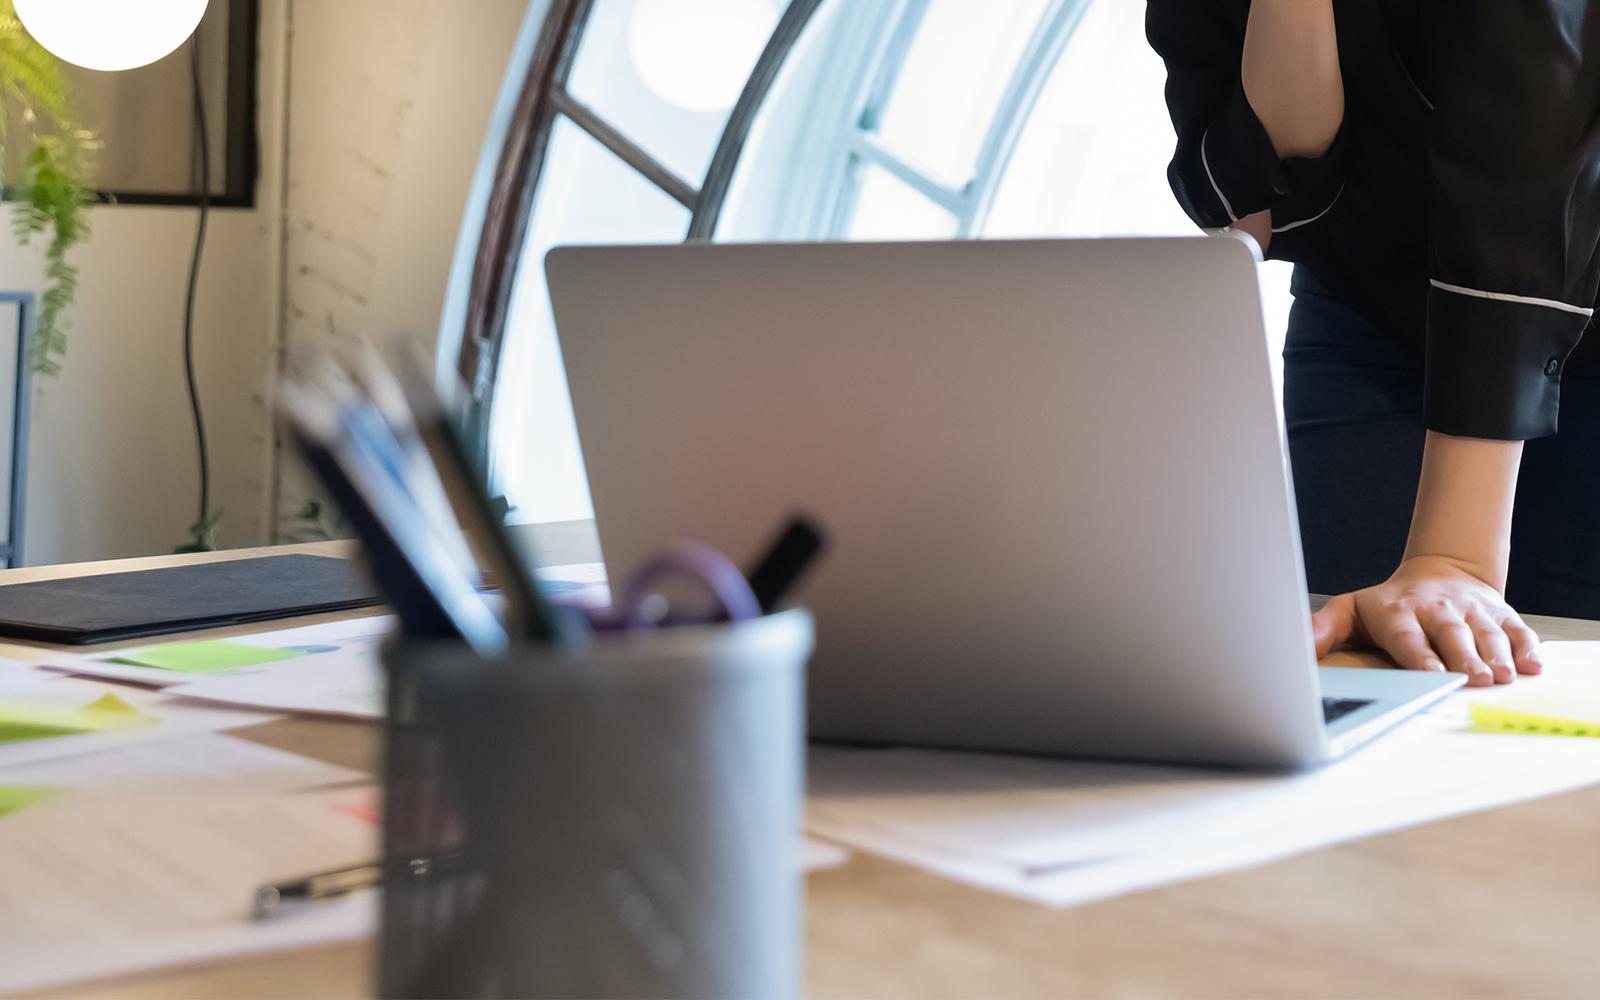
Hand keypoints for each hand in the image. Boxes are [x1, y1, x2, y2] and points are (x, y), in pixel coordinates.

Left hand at [1313, 555, 1541, 686]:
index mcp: (1399, 613)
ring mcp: (1471, 610)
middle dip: (1465, 658)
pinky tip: (1532, 665)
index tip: (1432, 674)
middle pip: (1452, 635)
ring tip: (1504, 676)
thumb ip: (1324, 629)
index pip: (1409, 637)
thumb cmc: (1391, 603)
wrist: (1442, 571)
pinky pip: (1516, 629)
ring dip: (1497, 655)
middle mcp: (1438, 610)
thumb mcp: (1352, 609)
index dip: (1421, 656)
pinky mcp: (1499, 612)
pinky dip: (1526, 647)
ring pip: (1486, 633)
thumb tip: (1298, 649)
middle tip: (1476, 680)